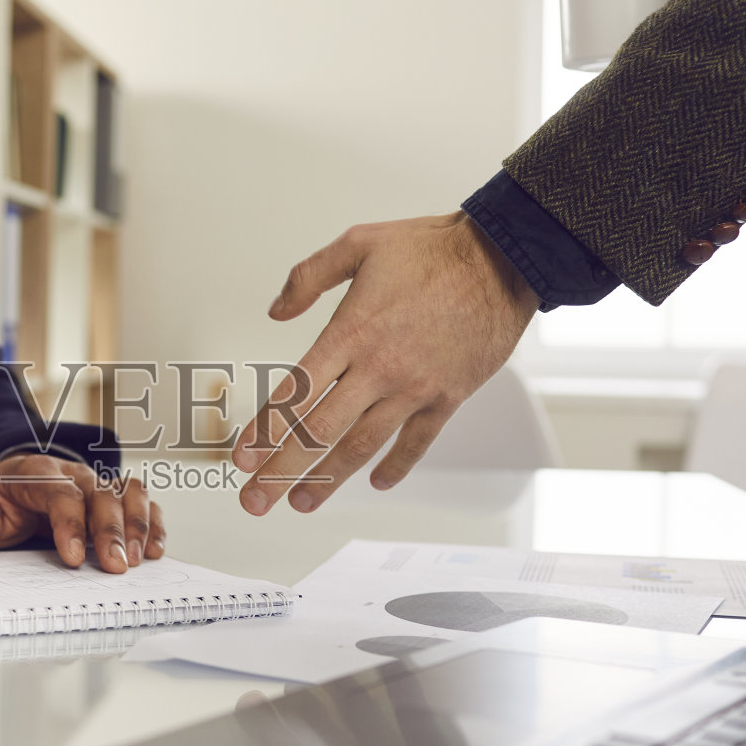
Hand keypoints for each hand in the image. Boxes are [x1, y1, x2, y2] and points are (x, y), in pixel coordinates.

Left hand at [0, 453, 165, 571]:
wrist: (16, 482)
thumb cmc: (1, 500)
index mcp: (38, 473)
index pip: (61, 493)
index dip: (70, 524)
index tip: (73, 559)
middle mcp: (74, 473)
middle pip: (102, 493)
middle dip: (111, 531)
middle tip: (116, 567)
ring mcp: (98, 483)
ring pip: (129, 491)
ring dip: (138, 525)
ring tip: (139, 560)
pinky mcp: (115, 496)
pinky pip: (143, 501)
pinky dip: (154, 523)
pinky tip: (155, 550)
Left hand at [232, 212, 536, 514]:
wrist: (503, 259)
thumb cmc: (433, 249)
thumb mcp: (359, 243)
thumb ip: (309, 276)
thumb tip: (276, 310)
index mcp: (352, 333)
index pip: (296, 393)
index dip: (265, 430)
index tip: (242, 457)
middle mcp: (379, 368)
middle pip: (320, 432)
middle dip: (282, 471)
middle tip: (255, 499)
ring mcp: (414, 388)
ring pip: (362, 446)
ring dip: (328, 479)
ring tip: (302, 502)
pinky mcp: (446, 398)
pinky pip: (417, 443)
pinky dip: (395, 466)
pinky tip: (375, 482)